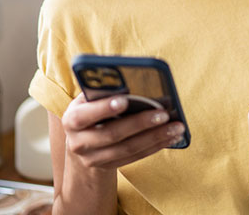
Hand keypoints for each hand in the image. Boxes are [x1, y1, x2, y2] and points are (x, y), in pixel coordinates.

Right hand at [60, 94, 185, 169]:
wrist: (81, 144)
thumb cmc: (90, 111)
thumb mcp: (88, 100)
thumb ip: (102, 91)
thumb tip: (129, 80)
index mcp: (72, 120)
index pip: (85, 115)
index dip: (103, 108)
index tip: (124, 100)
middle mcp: (79, 143)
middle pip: (112, 134)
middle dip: (140, 123)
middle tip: (164, 113)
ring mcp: (94, 159)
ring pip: (128, 149)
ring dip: (155, 137)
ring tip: (176, 126)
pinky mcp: (110, 167)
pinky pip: (136, 157)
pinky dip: (156, 146)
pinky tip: (172, 137)